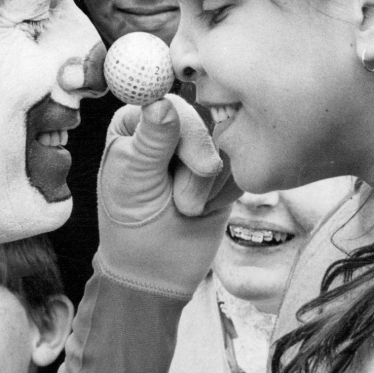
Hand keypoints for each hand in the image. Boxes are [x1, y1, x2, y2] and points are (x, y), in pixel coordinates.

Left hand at [96, 94, 240, 297]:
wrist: (156, 270)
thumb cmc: (131, 224)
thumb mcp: (133, 182)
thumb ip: (151, 142)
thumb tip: (162, 102)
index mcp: (138, 120)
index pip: (174, 103)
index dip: (190, 131)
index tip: (201, 164)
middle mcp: (169, 125)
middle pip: (207, 122)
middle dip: (199, 170)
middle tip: (185, 205)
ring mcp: (199, 145)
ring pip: (229, 144)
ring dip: (211, 186)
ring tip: (187, 208)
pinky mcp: (224, 166)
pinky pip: (242, 166)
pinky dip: (226, 193)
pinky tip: (204, 209)